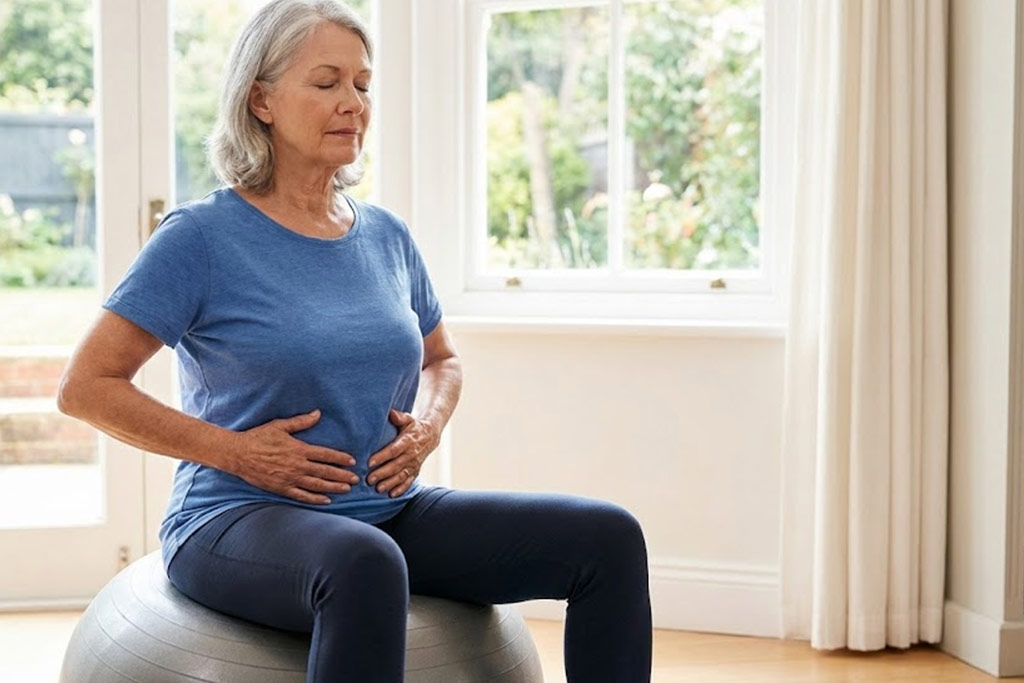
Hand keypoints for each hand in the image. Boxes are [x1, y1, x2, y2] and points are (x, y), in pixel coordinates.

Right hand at [228, 409, 358, 503]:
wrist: (238, 454)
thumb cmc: (258, 437)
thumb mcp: (280, 426)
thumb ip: (301, 422)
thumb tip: (318, 413)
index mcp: (299, 449)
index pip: (325, 455)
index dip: (340, 458)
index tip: (352, 461)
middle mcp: (297, 465)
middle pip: (325, 472)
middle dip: (342, 476)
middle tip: (356, 479)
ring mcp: (289, 479)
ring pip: (317, 485)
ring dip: (333, 488)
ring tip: (347, 489)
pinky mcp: (281, 488)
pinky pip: (302, 495)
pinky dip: (315, 499)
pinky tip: (326, 500)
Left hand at [366, 409, 439, 496]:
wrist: (430, 435)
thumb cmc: (414, 426)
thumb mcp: (408, 419)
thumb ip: (399, 417)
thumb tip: (391, 413)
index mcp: (408, 441)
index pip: (393, 450)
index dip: (382, 457)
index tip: (369, 462)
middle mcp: (412, 454)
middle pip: (396, 465)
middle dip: (382, 473)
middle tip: (369, 479)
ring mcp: (414, 464)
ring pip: (401, 475)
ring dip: (390, 483)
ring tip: (378, 489)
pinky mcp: (416, 471)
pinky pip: (409, 481)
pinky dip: (401, 489)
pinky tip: (391, 495)